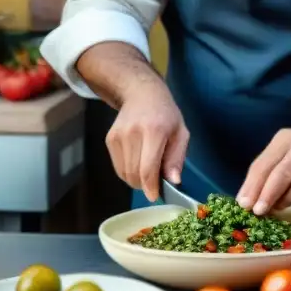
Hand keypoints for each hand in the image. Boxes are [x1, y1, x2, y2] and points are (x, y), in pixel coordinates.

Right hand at [105, 84, 189, 202]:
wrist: (142, 94)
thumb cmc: (166, 115)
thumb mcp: (181, 133)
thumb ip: (176, 158)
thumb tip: (173, 182)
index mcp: (154, 131)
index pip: (147, 168)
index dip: (150, 187)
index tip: (154, 196)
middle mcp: (133, 133)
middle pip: (134, 174)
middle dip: (144, 185)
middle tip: (155, 182)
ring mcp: (118, 136)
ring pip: (124, 173)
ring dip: (136, 180)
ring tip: (147, 170)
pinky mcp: (109, 139)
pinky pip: (118, 167)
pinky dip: (127, 172)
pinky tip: (137, 162)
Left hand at [236, 125, 290, 215]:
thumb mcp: (288, 156)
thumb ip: (271, 172)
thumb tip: (250, 198)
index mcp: (281, 140)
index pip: (261, 164)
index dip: (250, 185)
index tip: (241, 204)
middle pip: (273, 172)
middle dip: (261, 193)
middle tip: (254, 211)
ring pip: (287, 179)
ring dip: (276, 199)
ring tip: (268, 210)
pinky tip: (285, 205)